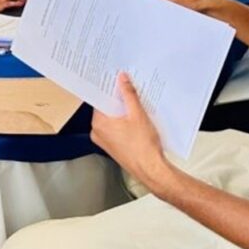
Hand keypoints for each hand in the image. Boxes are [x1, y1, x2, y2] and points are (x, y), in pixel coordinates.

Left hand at [90, 73, 173, 192]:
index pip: (100, 98)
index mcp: (99, 123)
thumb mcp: (137, 114)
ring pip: (112, 118)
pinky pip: (115, 128)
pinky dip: (124, 122)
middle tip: (130, 91)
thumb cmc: (143, 147)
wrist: (151, 169)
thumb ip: (128, 94)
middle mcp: (98, 132)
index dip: (109, 88)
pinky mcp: (113, 146)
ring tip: (136, 106)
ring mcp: (105, 140)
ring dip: (123, 111)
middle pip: (106, 108)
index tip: (116, 80)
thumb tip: (122, 79)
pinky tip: (136, 120)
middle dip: (118, 99)